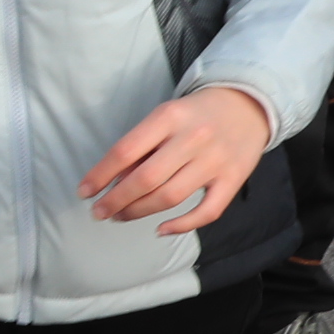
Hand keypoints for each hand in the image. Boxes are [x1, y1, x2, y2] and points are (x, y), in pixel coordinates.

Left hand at [80, 86, 270, 234]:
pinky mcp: (234, 179)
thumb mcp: (165, 116)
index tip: (84, 192)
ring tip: (121, 216)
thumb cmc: (195, 114)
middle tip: (99, 211)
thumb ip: (142, 146)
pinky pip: (207, 211)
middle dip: (116, 200)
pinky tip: (161, 229)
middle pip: (146, 178)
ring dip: (139, 212)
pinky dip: (182, 225)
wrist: (248, 104)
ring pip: (170, 196)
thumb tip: (112, 181)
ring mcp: (216, 161)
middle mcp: (193, 138)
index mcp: (169, 117)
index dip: (100, 175)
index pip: (125, 151)